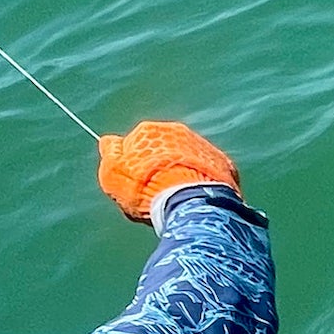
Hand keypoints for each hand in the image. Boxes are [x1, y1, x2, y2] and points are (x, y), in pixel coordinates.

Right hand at [96, 121, 239, 222]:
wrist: (190, 202)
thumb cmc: (146, 190)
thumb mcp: (113, 173)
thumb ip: (110, 153)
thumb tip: (109, 141)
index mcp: (149, 131)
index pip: (136, 145)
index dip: (134, 167)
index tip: (136, 186)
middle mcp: (178, 132)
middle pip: (165, 151)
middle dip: (161, 169)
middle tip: (158, 193)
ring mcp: (203, 146)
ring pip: (188, 158)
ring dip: (183, 173)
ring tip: (180, 198)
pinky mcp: (224, 163)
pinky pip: (210, 170)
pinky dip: (204, 180)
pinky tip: (199, 197)